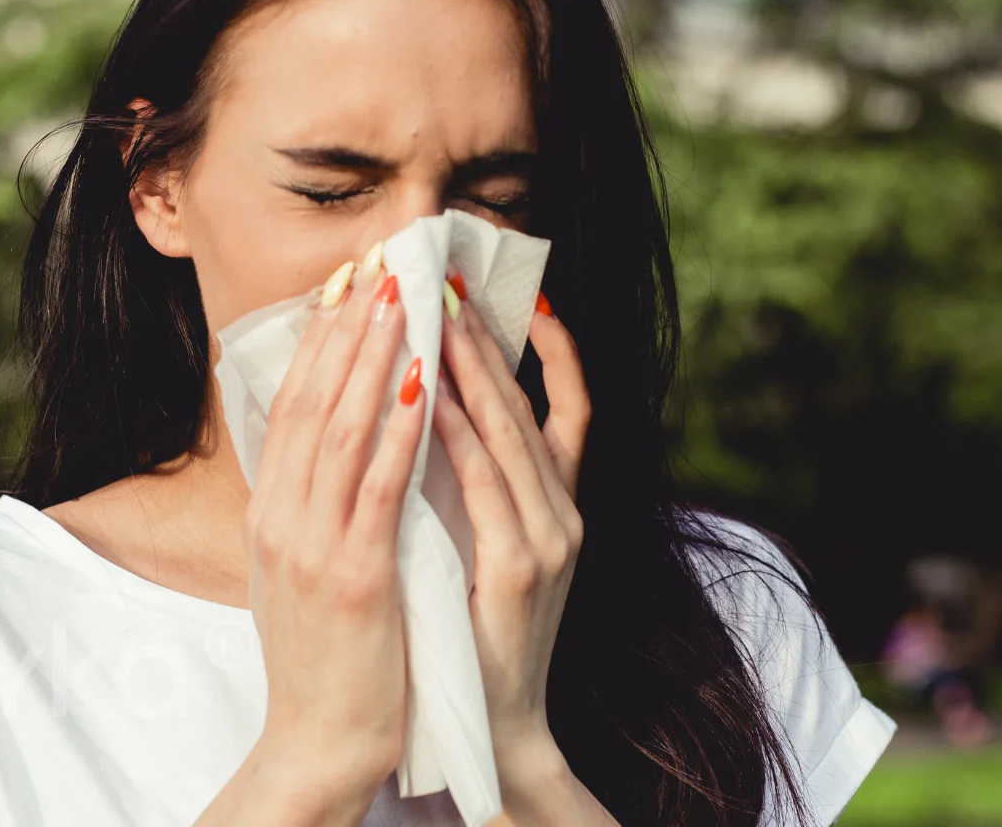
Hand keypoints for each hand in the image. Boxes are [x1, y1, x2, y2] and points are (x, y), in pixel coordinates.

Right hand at [232, 254, 427, 816]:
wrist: (316, 744)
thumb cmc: (321, 658)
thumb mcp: (296, 570)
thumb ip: (309, 507)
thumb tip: (328, 447)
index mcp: (268, 514)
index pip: (289, 406)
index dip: (318, 340)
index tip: (347, 285)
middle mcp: (280, 519)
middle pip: (310, 401)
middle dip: (347, 327)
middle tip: (378, 262)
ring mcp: (312, 545)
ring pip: (342, 429)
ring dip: (374, 356)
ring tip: (401, 298)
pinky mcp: (354, 575)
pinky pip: (380, 485)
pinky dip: (400, 428)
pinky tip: (424, 383)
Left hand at [433, 287, 588, 784]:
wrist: (494, 720)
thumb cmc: (475, 625)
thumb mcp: (486, 540)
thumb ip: (478, 482)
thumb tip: (439, 406)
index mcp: (558, 505)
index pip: (569, 408)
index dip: (555, 350)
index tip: (525, 294)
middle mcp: (566, 513)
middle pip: (532, 406)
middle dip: (490, 340)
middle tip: (452, 281)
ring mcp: (550, 540)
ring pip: (513, 434)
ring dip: (475, 371)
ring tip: (441, 316)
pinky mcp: (522, 569)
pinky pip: (488, 486)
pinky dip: (461, 435)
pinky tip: (432, 397)